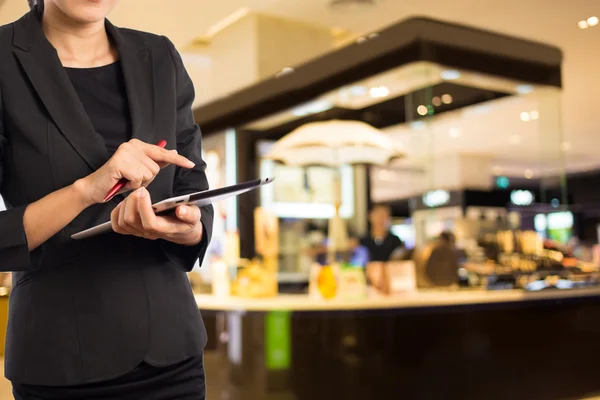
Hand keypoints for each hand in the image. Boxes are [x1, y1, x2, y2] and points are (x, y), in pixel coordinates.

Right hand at [74, 139, 194, 205]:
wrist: (95, 188)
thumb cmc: (118, 180)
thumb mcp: (140, 171)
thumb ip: (155, 162)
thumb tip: (173, 153)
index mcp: (138, 145)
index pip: (162, 152)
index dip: (178, 160)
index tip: (191, 164)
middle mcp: (132, 145)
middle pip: (156, 168)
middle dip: (147, 179)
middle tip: (132, 179)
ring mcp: (125, 152)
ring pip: (149, 174)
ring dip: (139, 183)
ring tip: (127, 181)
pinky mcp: (119, 162)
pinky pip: (139, 178)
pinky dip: (132, 185)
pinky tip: (123, 182)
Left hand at [110, 187, 203, 245]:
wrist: (182, 230)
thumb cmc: (187, 220)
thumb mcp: (195, 215)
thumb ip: (190, 214)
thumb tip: (181, 210)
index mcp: (165, 229)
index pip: (149, 223)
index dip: (144, 207)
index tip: (144, 191)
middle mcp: (150, 233)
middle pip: (132, 221)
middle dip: (132, 202)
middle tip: (140, 189)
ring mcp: (140, 232)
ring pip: (123, 222)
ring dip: (125, 205)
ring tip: (135, 194)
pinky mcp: (133, 230)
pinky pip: (118, 226)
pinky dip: (117, 213)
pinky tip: (125, 202)